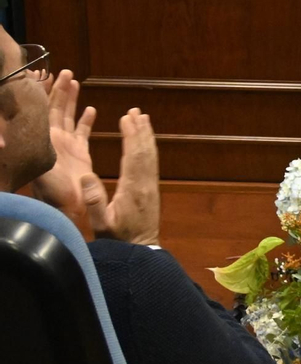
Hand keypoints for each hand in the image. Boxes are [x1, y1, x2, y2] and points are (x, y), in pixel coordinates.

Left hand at [32, 69, 95, 222]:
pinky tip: (90, 108)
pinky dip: (86, 120)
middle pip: (54, 107)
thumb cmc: (51, 191)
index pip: (40, 109)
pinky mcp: (80, 151)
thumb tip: (4, 149)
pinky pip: (83, 131)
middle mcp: (52, 137)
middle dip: (57, 88)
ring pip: (68, 114)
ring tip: (73, 80)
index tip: (40, 74)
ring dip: (71, 98)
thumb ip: (25, 157)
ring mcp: (66, 144)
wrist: (67, 206)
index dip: (40, 93)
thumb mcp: (34, 169)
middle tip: (62, 71)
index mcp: (42, 138)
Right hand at [81, 109, 160, 246]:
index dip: (131, 135)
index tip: (127, 118)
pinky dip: (148, 148)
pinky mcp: (152, 190)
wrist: (141, 252)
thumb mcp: (101, 224)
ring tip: (143, 119)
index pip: (134, 156)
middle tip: (136, 111)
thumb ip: (95, 202)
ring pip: (151, 155)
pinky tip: (145, 142)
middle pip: (145, 151)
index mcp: (133, 188)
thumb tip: (86, 176)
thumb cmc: (118, 240)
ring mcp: (151, 186)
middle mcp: (146, 184)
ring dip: (147, 136)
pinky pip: (151, 163)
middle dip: (140, 129)